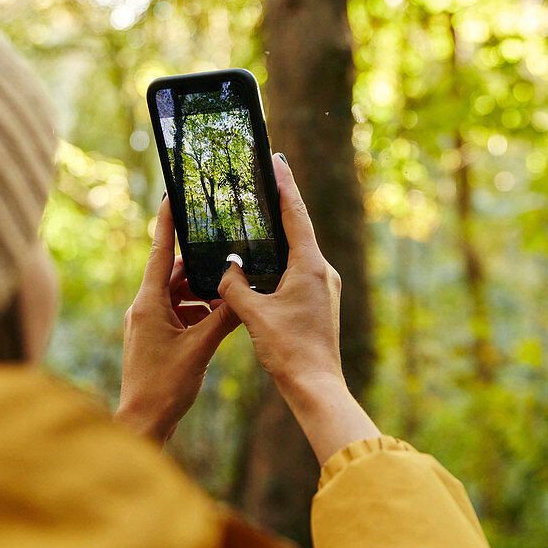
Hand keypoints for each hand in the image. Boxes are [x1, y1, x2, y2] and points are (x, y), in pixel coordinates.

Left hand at [115, 197, 240, 443]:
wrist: (143, 422)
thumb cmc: (165, 387)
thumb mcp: (201, 348)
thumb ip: (224, 318)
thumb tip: (244, 293)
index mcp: (149, 303)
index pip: (160, 252)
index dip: (166, 222)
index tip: (171, 195)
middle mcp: (144, 308)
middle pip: (174, 274)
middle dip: (201, 269)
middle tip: (227, 258)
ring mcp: (147, 323)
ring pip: (178, 295)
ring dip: (202, 294)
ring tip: (229, 296)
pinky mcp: (154, 337)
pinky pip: (177, 313)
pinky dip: (197, 312)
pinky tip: (219, 319)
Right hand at [218, 154, 379, 463]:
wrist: (316, 387)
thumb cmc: (289, 351)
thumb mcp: (254, 315)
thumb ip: (234, 287)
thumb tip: (223, 268)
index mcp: (309, 266)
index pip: (295, 215)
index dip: (284, 186)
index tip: (276, 160)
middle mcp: (322, 271)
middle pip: (299, 228)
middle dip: (282, 203)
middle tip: (265, 177)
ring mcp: (324, 286)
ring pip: (299, 250)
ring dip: (282, 231)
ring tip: (262, 213)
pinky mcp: (320, 301)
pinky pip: (299, 268)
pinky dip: (283, 256)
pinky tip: (267, 259)